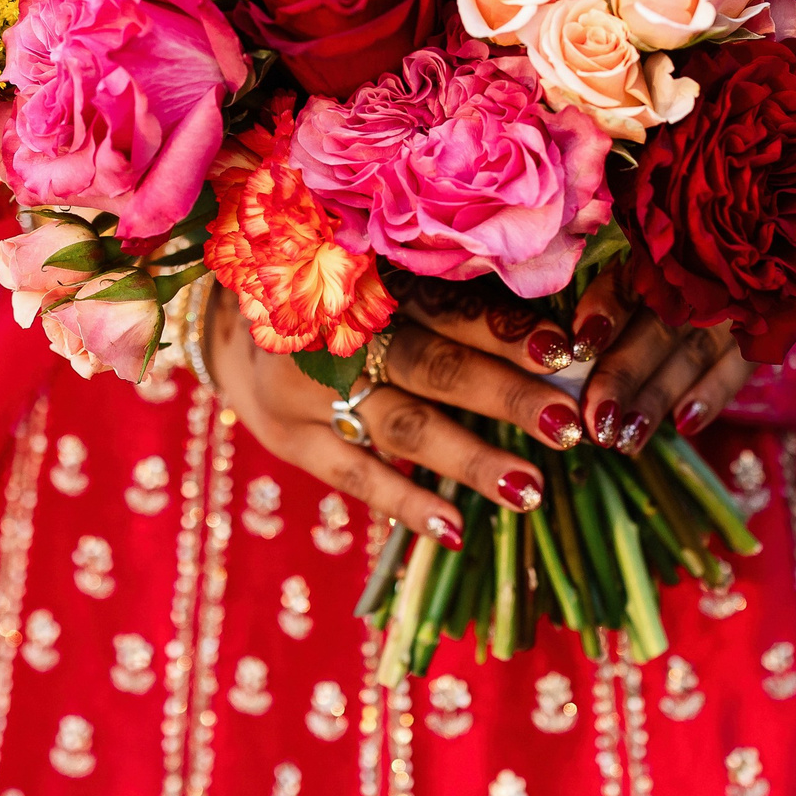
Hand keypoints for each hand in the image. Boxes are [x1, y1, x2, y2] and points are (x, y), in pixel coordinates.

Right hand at [204, 287, 584, 546]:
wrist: (227, 320)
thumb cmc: (333, 289)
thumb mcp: (374, 267)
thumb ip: (445, 287)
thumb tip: (554, 328)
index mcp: (369, 275)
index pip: (449, 304)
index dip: (507, 329)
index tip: (567, 352)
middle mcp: (337, 329)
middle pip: (435, 365)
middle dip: (506, 397)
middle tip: (568, 426)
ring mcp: (308, 388)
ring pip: (402, 425)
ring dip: (469, 458)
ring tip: (530, 489)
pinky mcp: (291, 439)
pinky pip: (354, 475)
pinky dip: (406, 502)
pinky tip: (457, 529)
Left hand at [569, 270, 750, 452]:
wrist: (774, 256)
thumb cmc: (676, 273)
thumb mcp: (643, 270)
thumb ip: (608, 295)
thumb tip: (564, 348)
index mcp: (659, 252)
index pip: (629, 280)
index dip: (604, 311)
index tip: (580, 348)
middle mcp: (698, 272)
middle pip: (656, 327)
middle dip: (623, 375)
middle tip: (595, 419)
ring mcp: (736, 301)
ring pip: (691, 352)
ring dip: (658, 398)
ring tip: (625, 440)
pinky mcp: (766, 331)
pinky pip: (739, 365)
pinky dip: (713, 395)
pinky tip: (684, 425)